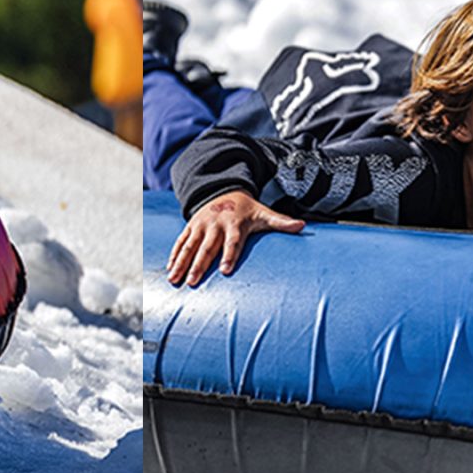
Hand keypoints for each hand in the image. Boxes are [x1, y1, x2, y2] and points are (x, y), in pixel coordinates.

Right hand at [166, 190, 305, 286]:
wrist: (224, 190)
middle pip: (207, 247)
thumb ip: (281, 221)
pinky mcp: (190, 227)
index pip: (232, 242)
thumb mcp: (264, 213)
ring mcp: (200, 226)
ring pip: (189, 246)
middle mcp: (215, 225)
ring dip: (181, 263)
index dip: (229, 256)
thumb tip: (302, 226)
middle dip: (199, 265)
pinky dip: (174, 255)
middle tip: (193, 281)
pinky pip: (181, 242)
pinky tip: (170, 269)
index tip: (225, 271)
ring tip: (175, 279)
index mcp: (234, 224)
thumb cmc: (247, 209)